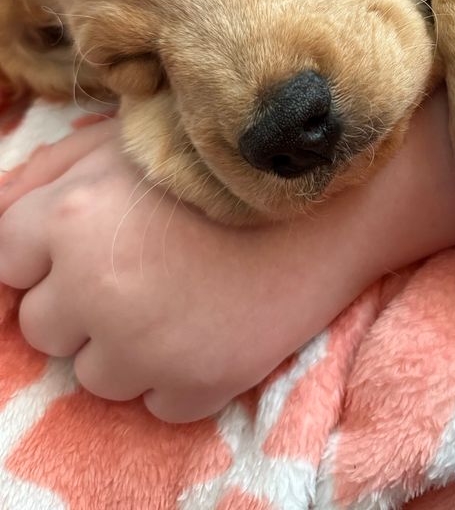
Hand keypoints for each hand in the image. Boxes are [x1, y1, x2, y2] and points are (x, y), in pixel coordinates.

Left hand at [0, 97, 454, 421]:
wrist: (338, 190)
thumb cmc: (230, 154)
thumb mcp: (134, 136)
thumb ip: (50, 174)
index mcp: (73, 217)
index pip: (7, 261)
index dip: (49, 247)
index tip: (95, 234)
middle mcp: (97, 288)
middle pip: (44, 325)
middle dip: (83, 296)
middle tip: (148, 258)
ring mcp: (149, 345)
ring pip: (95, 372)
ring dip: (128, 340)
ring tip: (186, 286)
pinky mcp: (200, 382)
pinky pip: (155, 401)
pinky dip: (179, 370)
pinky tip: (216, 317)